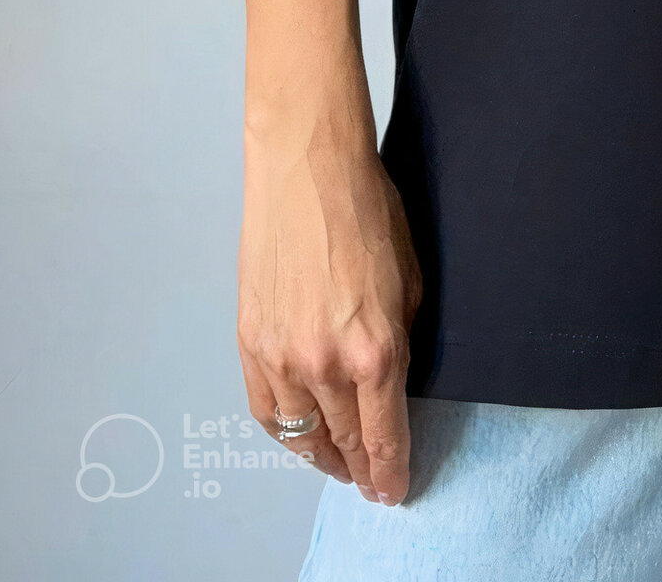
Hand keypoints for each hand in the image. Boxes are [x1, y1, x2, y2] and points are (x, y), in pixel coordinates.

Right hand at [237, 94, 422, 504]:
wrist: (308, 171)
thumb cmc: (369, 211)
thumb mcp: (410, 280)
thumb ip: (400, 337)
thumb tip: (391, 375)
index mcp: (376, 350)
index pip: (385, 434)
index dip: (391, 471)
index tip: (395, 490)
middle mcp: (326, 365)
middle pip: (345, 439)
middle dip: (361, 468)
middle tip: (372, 483)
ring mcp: (282, 357)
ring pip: (301, 434)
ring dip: (322, 457)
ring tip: (339, 466)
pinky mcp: (250, 343)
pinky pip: (265, 409)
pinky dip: (284, 430)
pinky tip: (299, 435)